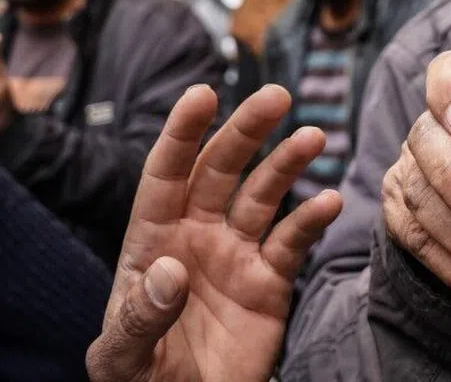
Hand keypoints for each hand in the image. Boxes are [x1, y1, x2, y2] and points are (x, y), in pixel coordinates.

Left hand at [85, 84, 342, 381]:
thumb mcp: (120, 357)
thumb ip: (139, 315)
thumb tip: (169, 269)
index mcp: (153, 240)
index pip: (167, 174)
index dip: (183, 132)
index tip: (203, 93)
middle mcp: (196, 236)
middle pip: (222, 168)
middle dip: (247, 130)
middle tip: (276, 95)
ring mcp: (236, 255)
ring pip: (264, 195)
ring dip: (287, 163)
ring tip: (313, 137)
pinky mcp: (270, 282)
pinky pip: (293, 241)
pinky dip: (312, 219)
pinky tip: (329, 201)